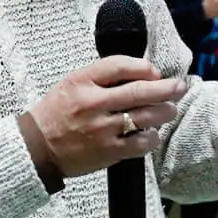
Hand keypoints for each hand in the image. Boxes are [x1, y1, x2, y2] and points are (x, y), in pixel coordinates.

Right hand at [30, 57, 186, 176]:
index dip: (142, 66)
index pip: (118, 66)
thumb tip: (140, 74)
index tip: (154, 71)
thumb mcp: (71, 84)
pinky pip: (139, 143)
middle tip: (180, 86)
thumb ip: (100, 77)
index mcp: (81, 82)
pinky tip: (152, 133)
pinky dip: (151, 137)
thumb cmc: (56, 113)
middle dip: (166, 88)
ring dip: (164, 112)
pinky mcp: (107, 152)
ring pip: (144, 117)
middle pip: (139, 91)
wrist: (36, 148)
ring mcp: (101, 129)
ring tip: (171, 109)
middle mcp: (92, 104)